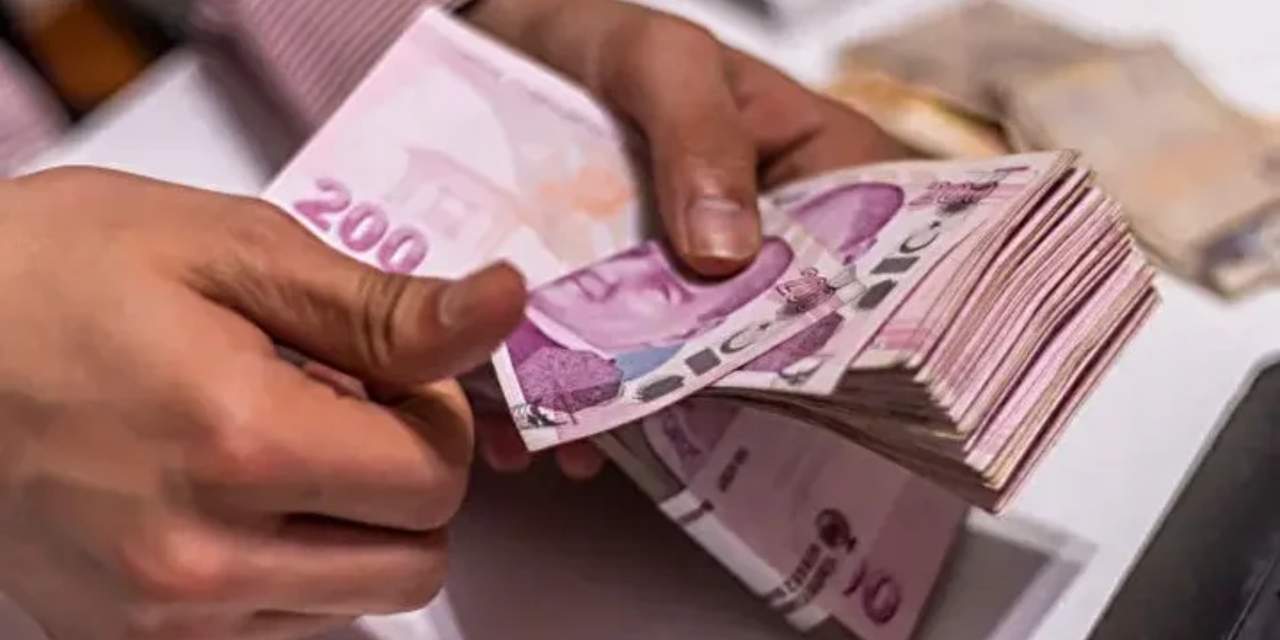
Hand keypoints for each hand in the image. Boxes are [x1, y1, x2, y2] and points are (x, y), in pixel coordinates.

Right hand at [0, 168, 525, 638]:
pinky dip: (291, 565)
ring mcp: (162, 615)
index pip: (439, 479)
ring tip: (275, 443)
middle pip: (415, 559)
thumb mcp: (231, 249)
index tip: (386, 372)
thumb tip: (504, 308)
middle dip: (410, 480)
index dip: (437, 417)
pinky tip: (234, 493)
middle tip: (344, 408)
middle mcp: (203, 559)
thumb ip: (381, 304)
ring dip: (353, 526)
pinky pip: (278, 628)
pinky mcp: (128, 638)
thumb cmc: (59, 273)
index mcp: (242, 444)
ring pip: (354, 600)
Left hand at [462, 0, 909, 477]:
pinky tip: (550, 432)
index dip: (860, 327)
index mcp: (827, 171)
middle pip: (787, 334)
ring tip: (591, 441)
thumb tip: (726, 255)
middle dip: (737, 387)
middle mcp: (778, 241)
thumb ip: (698, 134)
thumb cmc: (608, 35)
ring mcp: (707, 284)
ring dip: (652, 410)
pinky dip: (593, 402)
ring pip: (703, 364)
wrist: (511, 50)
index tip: (816, 384)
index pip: (880, 261)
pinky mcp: (640, 309)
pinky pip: (631, 370)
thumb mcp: (660, 60)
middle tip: (683, 423)